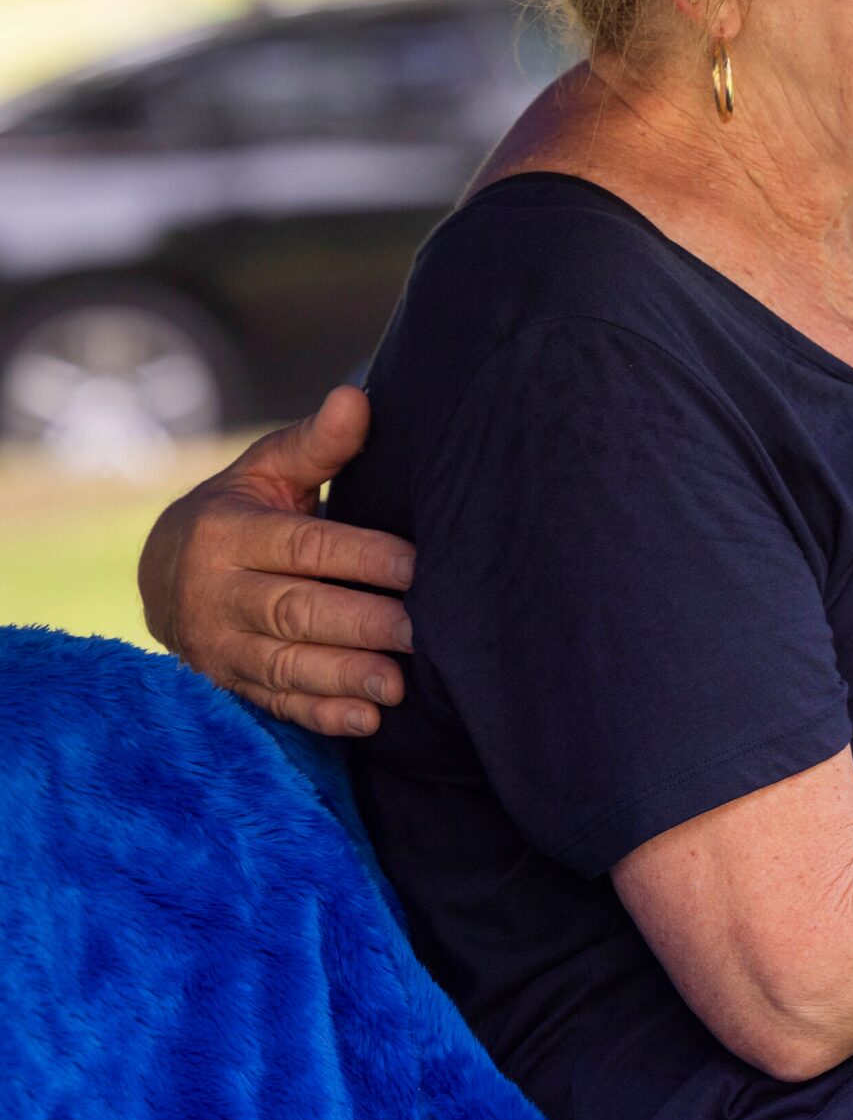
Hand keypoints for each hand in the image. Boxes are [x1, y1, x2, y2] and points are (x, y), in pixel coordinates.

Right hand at [137, 386, 414, 735]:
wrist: (163, 570)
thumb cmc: (241, 509)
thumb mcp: (266, 470)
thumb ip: (317, 443)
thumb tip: (357, 398)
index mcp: (227, 532)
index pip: (303, 546)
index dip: (361, 556)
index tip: (417, 567)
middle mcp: (214, 592)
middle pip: (296, 610)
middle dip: (361, 624)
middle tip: (422, 632)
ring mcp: (217, 644)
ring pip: (284, 663)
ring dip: (343, 677)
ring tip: (399, 684)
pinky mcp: (228, 682)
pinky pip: (274, 702)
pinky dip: (320, 714)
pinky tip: (366, 720)